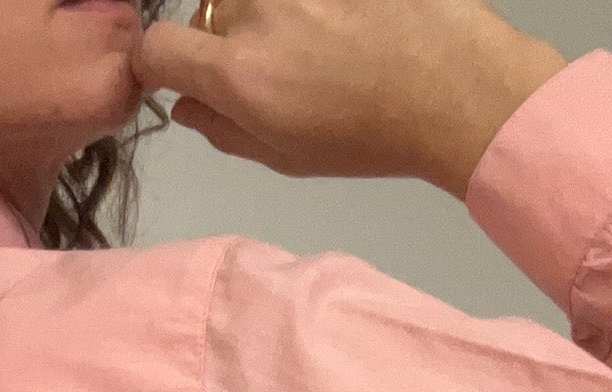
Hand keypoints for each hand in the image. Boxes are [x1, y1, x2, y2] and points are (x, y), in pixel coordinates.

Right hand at [132, 0, 569, 198]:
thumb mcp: (288, 156)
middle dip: (227, 35)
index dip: (160, 63)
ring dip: (267, 10)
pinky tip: (341, 23)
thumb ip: (223, 131)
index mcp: (238, 73)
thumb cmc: (374, 132)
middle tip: (277, 64)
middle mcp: (255, 12)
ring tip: (318, 36)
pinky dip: (311, 7)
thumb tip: (186, 107)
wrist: (454, 84)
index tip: (179, 74)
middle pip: (207, 11)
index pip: (157, 48)